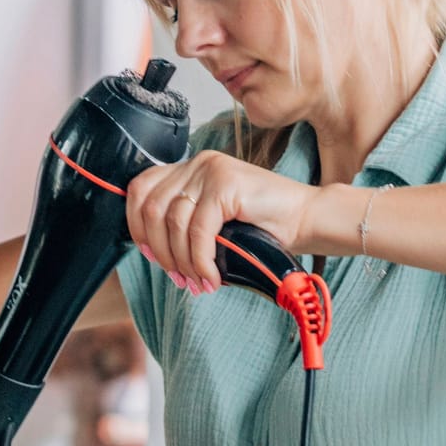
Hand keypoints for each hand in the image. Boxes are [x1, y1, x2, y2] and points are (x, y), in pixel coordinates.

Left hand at [125, 149, 318, 292]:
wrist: (308, 219)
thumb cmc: (264, 225)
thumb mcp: (214, 222)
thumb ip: (185, 225)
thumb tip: (154, 252)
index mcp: (190, 168)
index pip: (141, 189)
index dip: (137, 225)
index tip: (150, 255)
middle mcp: (197, 164)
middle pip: (151, 207)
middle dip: (160, 251)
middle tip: (178, 277)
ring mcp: (211, 171)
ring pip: (172, 222)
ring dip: (182, 261)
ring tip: (198, 282)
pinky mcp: (225, 185)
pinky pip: (198, 231)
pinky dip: (200, 260)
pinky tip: (211, 276)